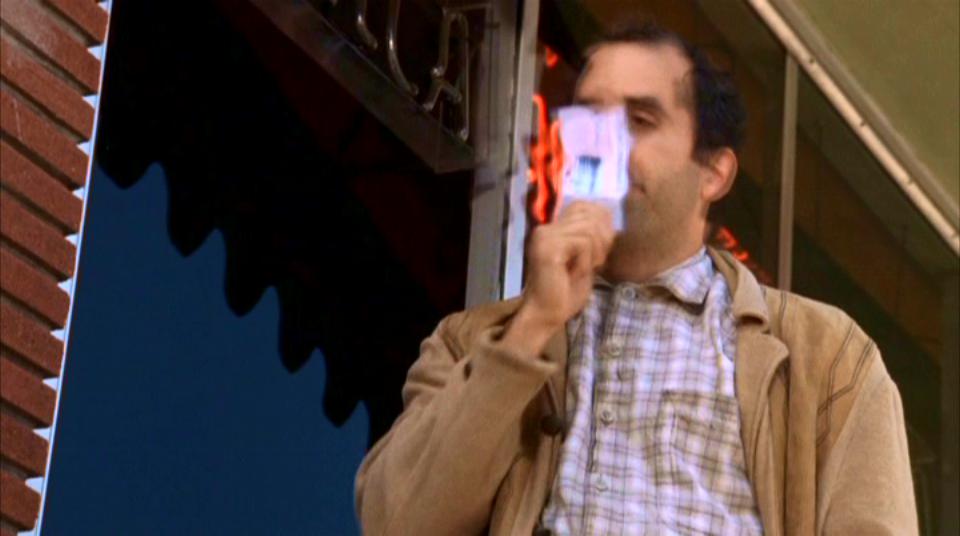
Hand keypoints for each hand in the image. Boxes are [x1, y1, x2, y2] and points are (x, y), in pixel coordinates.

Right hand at [502, 202, 614, 356]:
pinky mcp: (548, 248)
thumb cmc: (565, 293)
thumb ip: (593, 237)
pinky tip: (576, 274)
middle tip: (595, 263)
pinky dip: (587, 261)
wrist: (545, 316)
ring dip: (595, 253)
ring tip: (585, 269)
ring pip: (589, 229)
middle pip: (590, 214)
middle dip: (602, 239)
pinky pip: (583, 243)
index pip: (585, 206)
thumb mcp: (586, 259)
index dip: (602, 225)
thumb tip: (609, 217)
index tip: (599, 251)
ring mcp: (545, 236)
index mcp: (553, 228)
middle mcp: (546, 227)